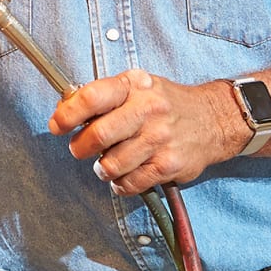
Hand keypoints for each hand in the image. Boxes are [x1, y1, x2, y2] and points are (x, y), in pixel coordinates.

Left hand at [49, 69, 251, 195]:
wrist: (213, 120)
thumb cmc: (165, 104)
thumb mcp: (137, 87)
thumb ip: (103, 96)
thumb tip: (63, 109)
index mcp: (135, 86)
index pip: (93, 96)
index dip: (68, 114)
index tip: (57, 126)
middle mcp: (148, 110)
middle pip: (98, 136)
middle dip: (80, 148)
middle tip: (81, 149)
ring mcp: (160, 139)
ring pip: (110, 165)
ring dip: (103, 168)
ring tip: (111, 161)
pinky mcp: (169, 165)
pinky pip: (129, 184)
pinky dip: (121, 184)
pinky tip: (128, 173)